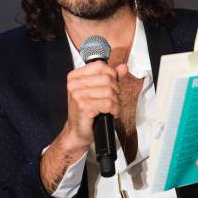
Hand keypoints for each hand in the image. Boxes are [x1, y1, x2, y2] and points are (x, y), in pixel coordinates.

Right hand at [40, 61, 127, 194]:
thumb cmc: (86, 110)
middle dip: (116, 90)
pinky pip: (108, 104)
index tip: (113, 83)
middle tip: (113, 98)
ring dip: (116, 101)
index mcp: (75, 77)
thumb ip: (111, 77)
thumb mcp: (97, 90)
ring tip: (112, 107)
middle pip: (107, 78)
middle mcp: (74, 84)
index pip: (100, 66)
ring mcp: (78, 96)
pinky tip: (111, 113)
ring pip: (110, 92)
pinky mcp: (84, 107)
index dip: (112, 74)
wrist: (76, 131)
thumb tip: (123, 67)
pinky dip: (114, 109)